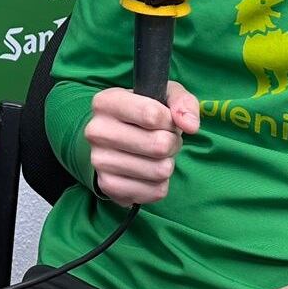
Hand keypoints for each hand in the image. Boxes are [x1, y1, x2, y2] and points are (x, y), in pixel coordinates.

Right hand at [82, 82, 199, 206]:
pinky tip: (147, 173)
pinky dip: (159, 184)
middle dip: (171, 143)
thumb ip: (182, 102)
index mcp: (106, 102)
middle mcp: (97, 131)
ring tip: (155, 156)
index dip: (170, 121)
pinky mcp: (108, 186)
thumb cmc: (143, 114)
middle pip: (159, 146)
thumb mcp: (164, 96)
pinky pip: (155, 191)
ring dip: (166, 164)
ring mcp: (99, 161)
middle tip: (163, 140)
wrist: (113, 141)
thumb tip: (190, 125)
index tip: (165, 120)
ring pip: (160, 170)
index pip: (152, 115)